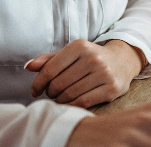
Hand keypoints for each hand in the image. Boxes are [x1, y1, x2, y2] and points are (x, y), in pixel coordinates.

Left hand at [26, 39, 143, 107]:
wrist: (122, 60)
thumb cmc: (91, 57)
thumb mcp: (72, 53)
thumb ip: (49, 59)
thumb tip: (28, 66)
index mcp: (80, 46)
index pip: (50, 69)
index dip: (38, 83)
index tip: (35, 90)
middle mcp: (93, 58)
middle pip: (59, 83)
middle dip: (50, 92)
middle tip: (51, 93)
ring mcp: (104, 73)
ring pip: (70, 94)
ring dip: (60, 100)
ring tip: (60, 97)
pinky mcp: (112, 88)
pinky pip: (83, 102)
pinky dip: (72, 105)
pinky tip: (69, 102)